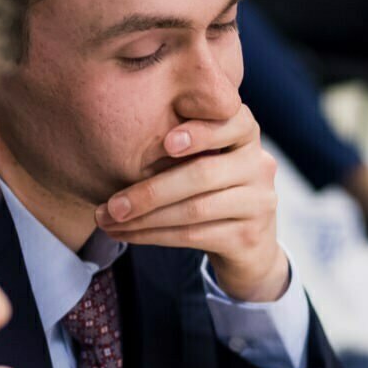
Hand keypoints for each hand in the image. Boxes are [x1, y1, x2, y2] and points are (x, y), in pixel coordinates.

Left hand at [94, 106, 288, 302]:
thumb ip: (177, 144)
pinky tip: (128, 235)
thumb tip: (116, 143)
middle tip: (110, 205)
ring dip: (144, 218)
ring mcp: (258, 202)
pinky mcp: (248, 236)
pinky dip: (154, 236)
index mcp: (245, 135)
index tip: (166, 143)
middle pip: (202, 174)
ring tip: (109, 221)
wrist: (248, 245)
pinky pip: (194, 235)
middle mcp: (259, 165)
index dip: (200, 132)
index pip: (230, 122)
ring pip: (194, 209)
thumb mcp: (201, 159)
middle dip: (150, 191)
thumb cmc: (210, 191)